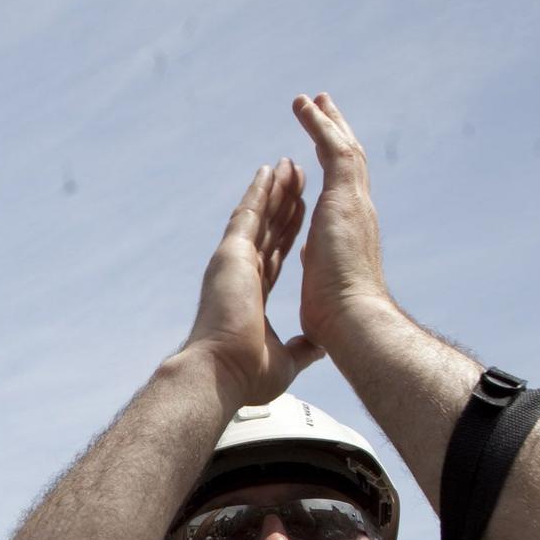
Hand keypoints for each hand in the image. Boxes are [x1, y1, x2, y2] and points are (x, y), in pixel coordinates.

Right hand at [182, 160, 320, 407]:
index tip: (303, 213)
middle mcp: (242, 274)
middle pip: (269, 230)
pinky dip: (260, 191)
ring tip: (289, 164)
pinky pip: (248, 214)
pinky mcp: (231, 255)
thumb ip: (301, 349)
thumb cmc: (244, 375)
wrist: (221, 373)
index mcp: (253, 295)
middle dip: (285, 203)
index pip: (275, 256)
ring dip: (275, 190)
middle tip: (298, 177)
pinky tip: (270, 170)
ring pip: (260, 217)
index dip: (290, 233)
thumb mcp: (286, 361)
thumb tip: (318, 349)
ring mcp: (234, 263)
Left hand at [292, 93, 392, 348]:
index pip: (339, 198)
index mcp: (347, 237)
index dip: (328, 176)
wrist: (352, 321)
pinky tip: (305, 107)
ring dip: (327, 123)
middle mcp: (356, 215)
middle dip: (334, 137)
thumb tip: (314, 278)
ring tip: (311, 99)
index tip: (314, 162)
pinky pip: (334, 150)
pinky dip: (320, 126)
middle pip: (348, 166)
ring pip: (343, 150)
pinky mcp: (346, 197)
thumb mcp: (323, 294)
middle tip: (324, 110)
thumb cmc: (337, 322)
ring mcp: (354, 204)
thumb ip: (321, 277)